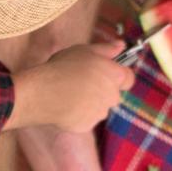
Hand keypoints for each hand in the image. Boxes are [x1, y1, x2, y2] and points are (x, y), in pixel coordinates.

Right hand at [15, 38, 134, 130]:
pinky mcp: (88, 125)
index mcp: (114, 75)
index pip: (129, 79)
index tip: (104, 72)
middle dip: (102, 89)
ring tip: (70, 93)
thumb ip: (106, 49)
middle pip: (113, 94)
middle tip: (82, 81)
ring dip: (90, 102)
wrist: (43, 93)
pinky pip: (86, 118)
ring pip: (99, 107)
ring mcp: (100, 113)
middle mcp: (112, 95)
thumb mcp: (84, 50)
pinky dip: (79, 114)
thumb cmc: (63, 67)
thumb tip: (121, 45)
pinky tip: (65, 106)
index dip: (118, 75)